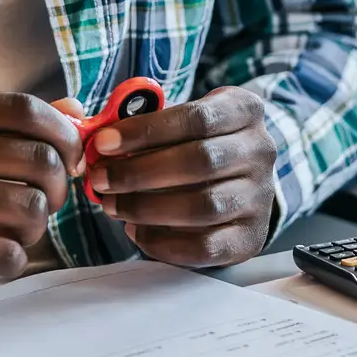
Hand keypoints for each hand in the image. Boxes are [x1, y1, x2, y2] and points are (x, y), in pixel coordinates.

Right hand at [0, 93, 82, 312]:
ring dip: (37, 225)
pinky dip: (14, 257)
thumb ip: (0, 124)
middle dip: (59, 183)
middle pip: (36, 158)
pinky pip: (4, 252)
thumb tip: (75, 111)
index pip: (22, 110)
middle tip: (48, 199)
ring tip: (19, 229)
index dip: (62, 132)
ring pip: (28, 207)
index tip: (70, 154)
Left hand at [85, 87, 278, 268]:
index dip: (146, 131)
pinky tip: (136, 231)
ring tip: (113, 205)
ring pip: (203, 206)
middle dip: (140, 172)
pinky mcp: (250, 237)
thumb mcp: (182, 120)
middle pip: (200, 162)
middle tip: (101, 179)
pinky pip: (206, 246)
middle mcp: (260, 151)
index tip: (104, 143)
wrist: (241, 182)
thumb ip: (144, 122)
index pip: (197, 117)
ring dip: (147, 208)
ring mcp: (260, 197)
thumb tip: (96, 138)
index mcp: (244, 110)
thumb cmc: (197, 144)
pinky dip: (164, 242)